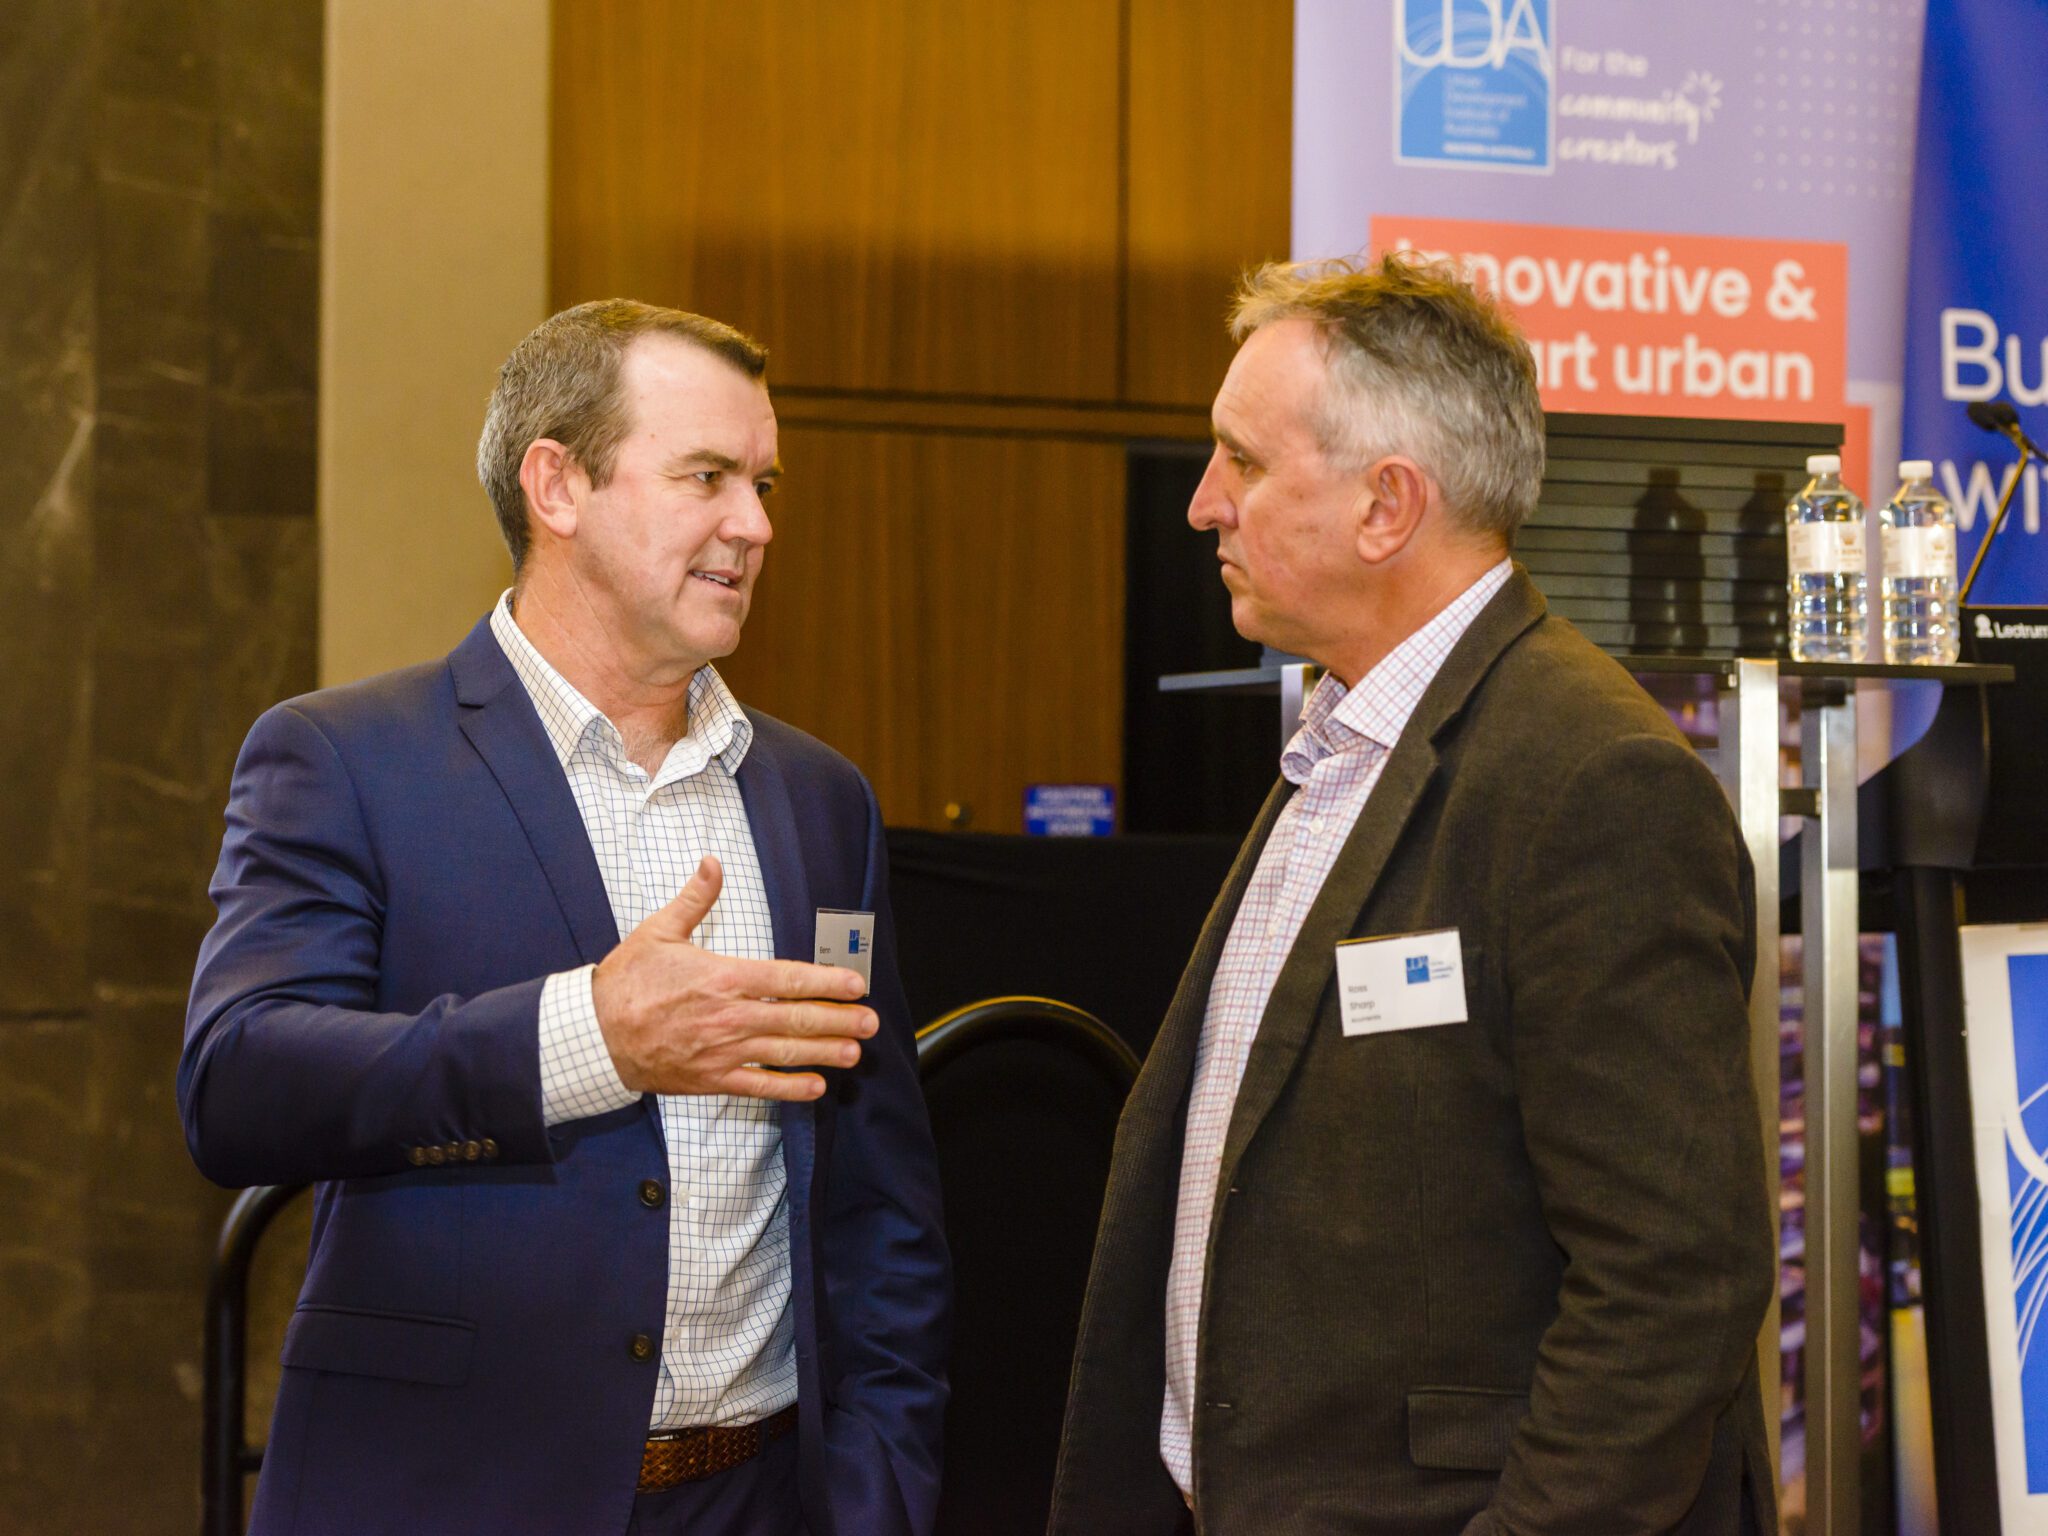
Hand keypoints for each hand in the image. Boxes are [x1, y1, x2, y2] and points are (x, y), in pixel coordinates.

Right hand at [591, 856, 876, 1100]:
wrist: (594, 1034)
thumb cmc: (626, 982)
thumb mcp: (658, 931)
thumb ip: (695, 899)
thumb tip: (712, 863)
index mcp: (722, 977)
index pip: (787, 978)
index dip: (827, 982)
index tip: (856, 984)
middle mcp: (729, 1016)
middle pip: (795, 1018)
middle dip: (838, 1020)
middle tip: (870, 1022)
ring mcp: (722, 1051)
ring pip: (783, 1052)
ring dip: (823, 1052)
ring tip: (854, 1053)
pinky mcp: (711, 1079)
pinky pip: (758, 1086)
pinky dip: (789, 1088)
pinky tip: (815, 1087)